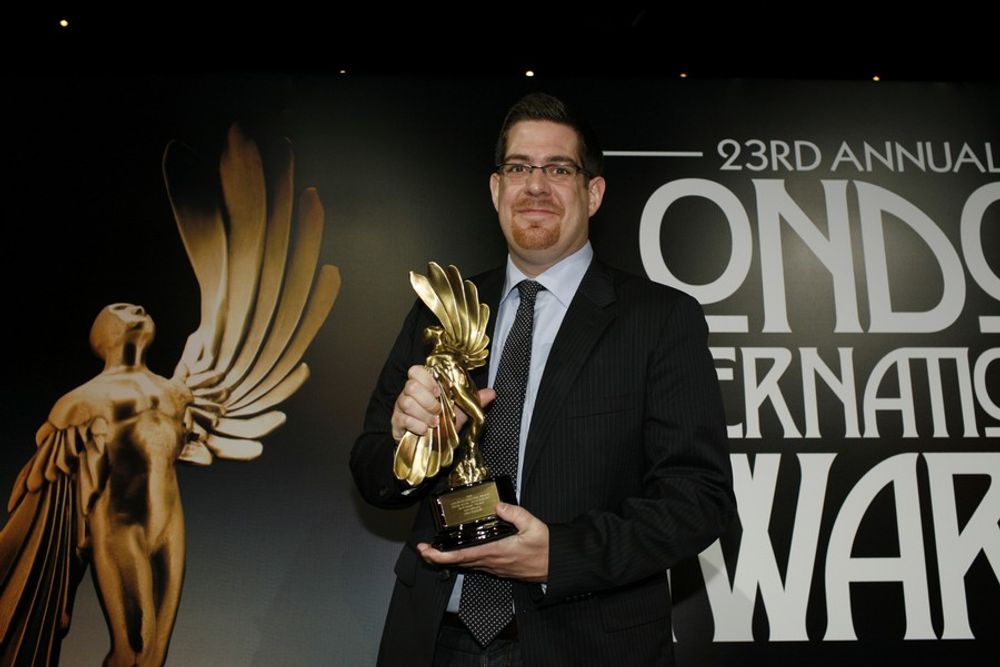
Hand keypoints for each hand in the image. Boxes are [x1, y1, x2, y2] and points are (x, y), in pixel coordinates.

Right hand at [390, 366, 494, 440]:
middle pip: (411, 386)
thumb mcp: (460, 412)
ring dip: (423, 414)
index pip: (416, 371)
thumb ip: (473, 401)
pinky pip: (403, 419)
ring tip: (434, 423)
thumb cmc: (442, 424)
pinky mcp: (396, 422)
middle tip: (438, 411)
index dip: (427, 379)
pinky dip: (417, 425)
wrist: (429, 445)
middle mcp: (408, 393)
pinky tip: (425, 431)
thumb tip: (491, 393)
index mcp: (423, 386)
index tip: (439, 391)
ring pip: (406, 402)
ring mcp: (400, 407)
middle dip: (428, 400)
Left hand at [417, 503, 548, 581]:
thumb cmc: (546, 547)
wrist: (557, 565)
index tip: (426, 550)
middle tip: (423, 549)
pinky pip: (476, 565)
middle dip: (438, 558)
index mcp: (495, 551)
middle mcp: (491, 562)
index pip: (461, 556)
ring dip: (449, 559)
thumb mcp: (533, 525)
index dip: (440, 555)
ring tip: (436, 550)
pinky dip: (463, 560)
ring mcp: (495, 567)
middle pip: (458, 563)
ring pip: (466, 565)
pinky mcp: (499, 568)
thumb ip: (515, 513)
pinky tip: (460, 553)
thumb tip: (498, 505)